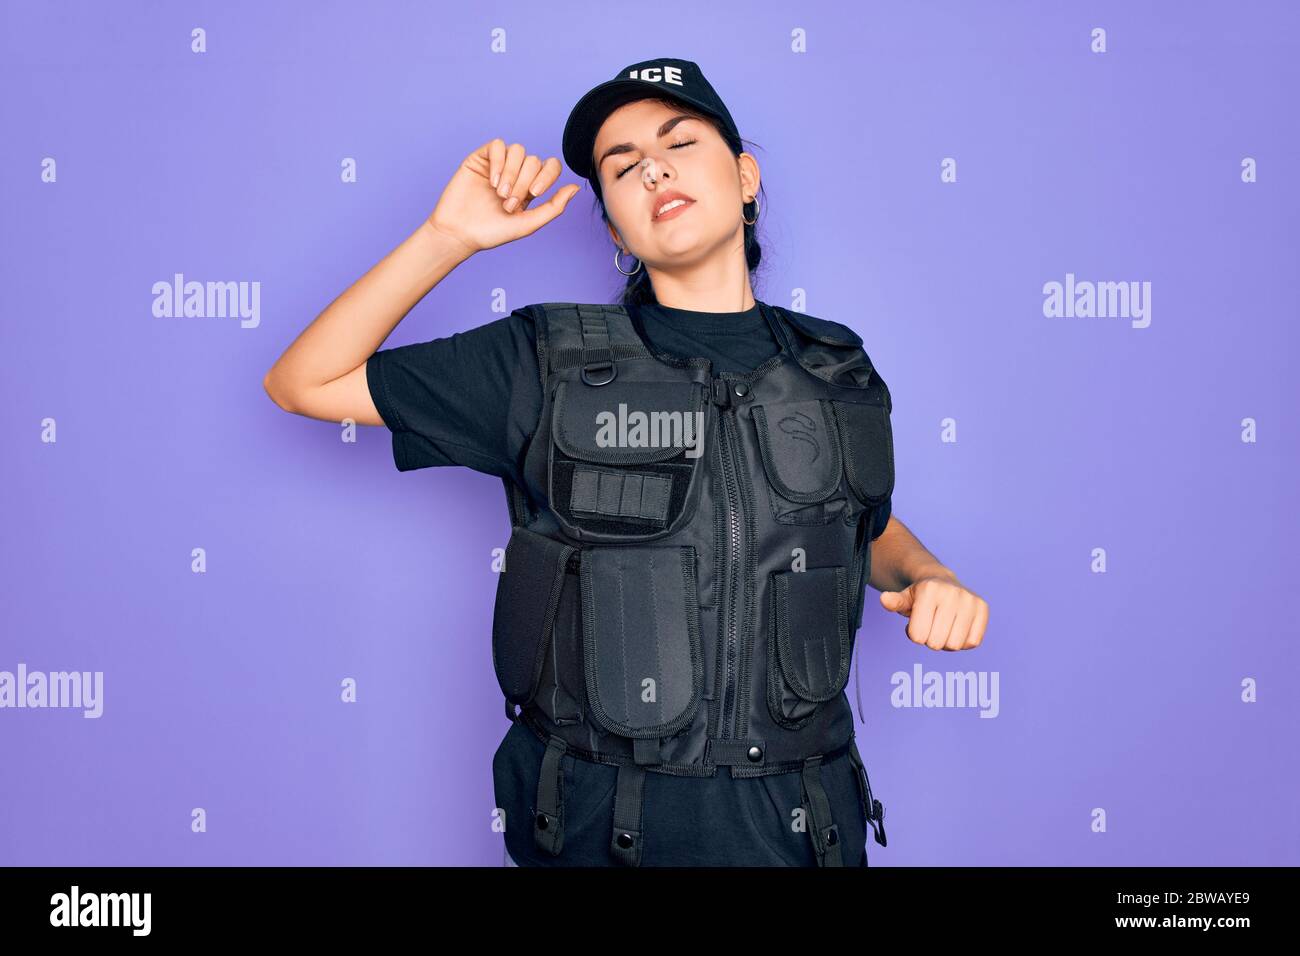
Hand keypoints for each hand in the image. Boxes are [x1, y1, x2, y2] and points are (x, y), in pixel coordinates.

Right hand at [426, 138, 582, 254]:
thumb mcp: (529, 223)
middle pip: (533, 160)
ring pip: (518, 151)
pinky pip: (498, 145)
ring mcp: (498, 164)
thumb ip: (554, 207)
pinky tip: (492, 180)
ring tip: (500, 194)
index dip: (547, 174)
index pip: (550, 166)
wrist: (460, 233)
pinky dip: (499, 161)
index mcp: (529, 187)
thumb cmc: (493, 232)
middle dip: (523, 182)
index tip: (535, 192)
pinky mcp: (480, 158)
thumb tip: (576, 188)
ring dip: (512, 172)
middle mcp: (515, 173)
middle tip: (508, 203)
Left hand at [879, 573, 987, 650]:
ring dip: (946, 643)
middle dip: (930, 639)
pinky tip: (956, 628)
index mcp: (930, 590)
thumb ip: (894, 602)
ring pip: (955, 645)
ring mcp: (970, 600)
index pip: (918, 636)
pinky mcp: (983, 609)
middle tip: (931, 625)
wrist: (944, 582)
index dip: (914, 634)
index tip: (917, 622)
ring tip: (943, 627)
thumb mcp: (904, 598)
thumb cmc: (920, 596)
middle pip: (936, 643)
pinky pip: (972, 642)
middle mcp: (953, 593)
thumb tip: (884, 600)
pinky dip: (962, 642)